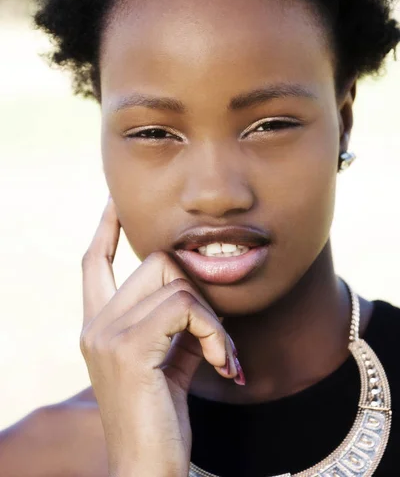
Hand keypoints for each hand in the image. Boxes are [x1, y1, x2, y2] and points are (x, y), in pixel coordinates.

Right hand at [79, 196, 240, 476]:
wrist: (149, 470)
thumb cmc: (163, 416)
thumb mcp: (169, 357)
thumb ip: (176, 319)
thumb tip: (200, 287)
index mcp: (99, 324)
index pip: (94, 262)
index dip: (106, 229)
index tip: (114, 202)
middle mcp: (95, 324)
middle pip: (155, 260)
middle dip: (196, 288)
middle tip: (216, 333)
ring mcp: (106, 333)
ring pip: (174, 279)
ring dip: (212, 317)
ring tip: (222, 356)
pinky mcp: (128, 346)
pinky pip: (185, 306)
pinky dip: (215, 332)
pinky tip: (223, 365)